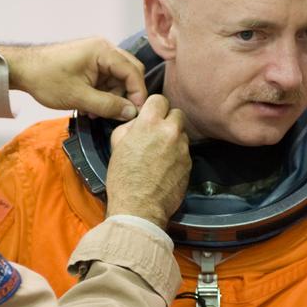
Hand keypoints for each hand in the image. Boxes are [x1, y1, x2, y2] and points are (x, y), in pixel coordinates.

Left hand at [0, 38, 145, 120]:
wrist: (22, 69)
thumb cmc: (47, 80)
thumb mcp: (79, 97)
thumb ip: (108, 105)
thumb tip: (132, 113)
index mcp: (103, 51)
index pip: (133, 71)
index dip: (138, 94)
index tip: (136, 114)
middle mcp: (104, 48)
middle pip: (129, 73)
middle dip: (125, 95)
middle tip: (116, 115)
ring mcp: (97, 55)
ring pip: (118, 78)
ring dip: (111, 97)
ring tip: (95, 112)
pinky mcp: (89, 62)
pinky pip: (106, 78)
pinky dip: (102, 93)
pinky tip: (89, 106)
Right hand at [105, 95, 189, 226]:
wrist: (139, 207)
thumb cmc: (123, 177)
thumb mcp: (117, 144)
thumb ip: (131, 126)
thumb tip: (139, 122)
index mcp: (150, 123)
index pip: (160, 99)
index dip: (154, 108)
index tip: (151, 116)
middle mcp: (170, 131)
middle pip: (177, 113)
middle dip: (168, 121)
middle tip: (157, 134)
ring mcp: (182, 147)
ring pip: (182, 133)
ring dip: (173, 139)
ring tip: (159, 154)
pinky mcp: (190, 163)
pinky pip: (185, 151)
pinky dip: (177, 155)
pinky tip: (165, 167)